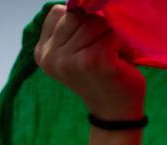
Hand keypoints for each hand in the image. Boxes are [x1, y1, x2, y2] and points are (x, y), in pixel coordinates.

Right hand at [34, 4, 145, 120]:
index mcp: (43, 51)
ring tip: (112, 56)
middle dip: (98, 28)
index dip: (81, 22)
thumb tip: (82, 1)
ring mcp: (72, 59)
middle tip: (105, 52)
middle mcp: (52, 56)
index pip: (59, 12)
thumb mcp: (76, 50)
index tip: (89, 46)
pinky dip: (123, 44)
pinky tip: (121, 62)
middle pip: (79, 15)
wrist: (115, 112)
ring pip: (96, 21)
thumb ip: (72, 26)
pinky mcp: (95, 61)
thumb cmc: (101, 76)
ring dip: (111, 36)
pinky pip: (113, 33)